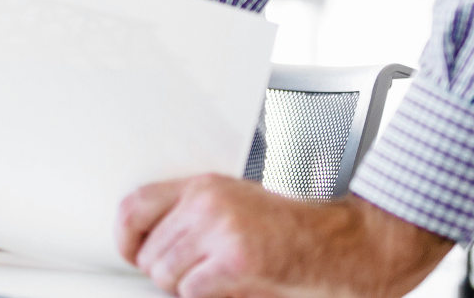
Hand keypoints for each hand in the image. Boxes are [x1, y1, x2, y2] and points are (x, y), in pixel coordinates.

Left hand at [116, 175, 452, 296]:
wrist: (347, 244)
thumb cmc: (295, 230)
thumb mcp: (237, 207)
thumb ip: (193, 218)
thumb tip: (149, 247)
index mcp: (203, 186)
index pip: (133, 206)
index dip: (125, 238)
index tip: (131, 254)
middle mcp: (206, 203)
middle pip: (150, 252)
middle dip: (168, 273)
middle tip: (197, 276)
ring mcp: (220, 230)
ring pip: (167, 275)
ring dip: (188, 287)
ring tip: (219, 280)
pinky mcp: (236, 260)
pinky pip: (191, 290)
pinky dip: (206, 296)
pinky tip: (234, 286)